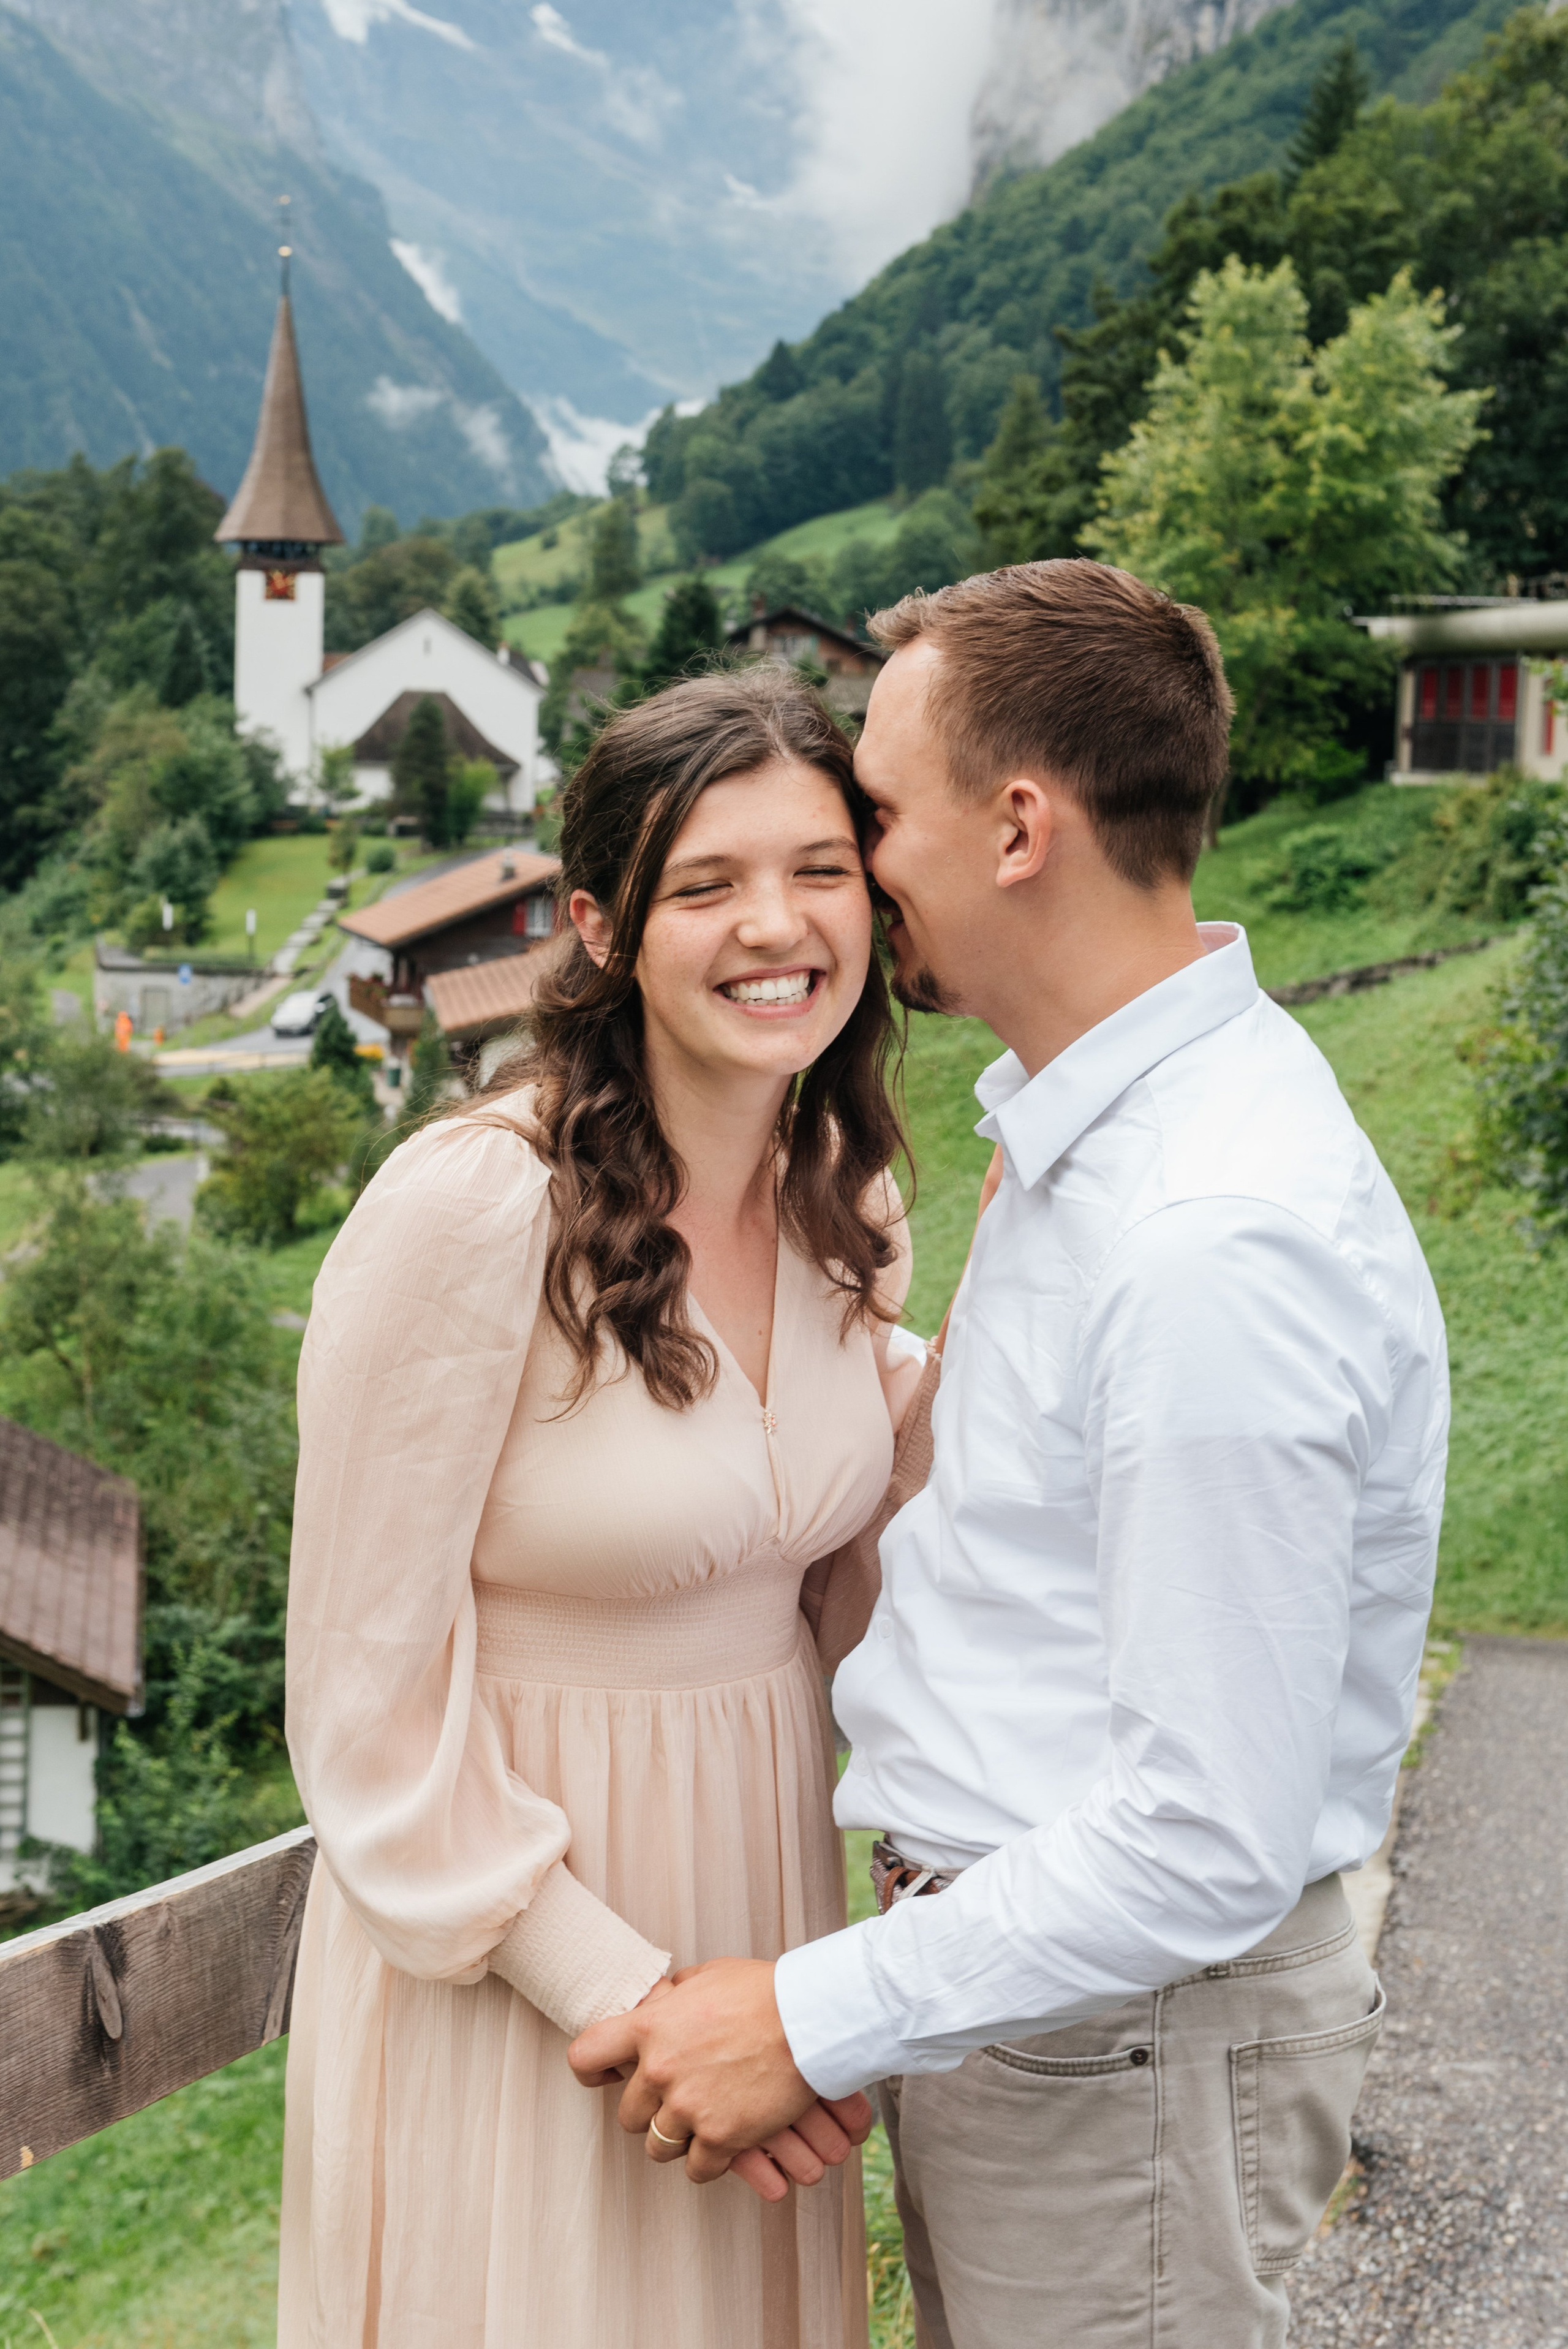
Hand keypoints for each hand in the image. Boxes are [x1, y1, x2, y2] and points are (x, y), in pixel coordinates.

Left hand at [568, 1958, 872, 2199]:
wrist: (809, 2020)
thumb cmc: (764, 1991)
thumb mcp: (711, 1976)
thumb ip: (678, 1994)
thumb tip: (665, 1997)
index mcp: (649, 2026)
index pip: (586, 2056)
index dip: (592, 2071)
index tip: (607, 2076)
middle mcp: (659, 2070)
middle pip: (627, 2114)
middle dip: (648, 2111)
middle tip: (674, 2103)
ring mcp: (688, 2107)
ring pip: (658, 2147)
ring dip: (676, 2140)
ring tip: (699, 2126)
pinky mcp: (720, 2138)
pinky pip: (696, 2169)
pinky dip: (708, 2162)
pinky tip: (724, 2147)